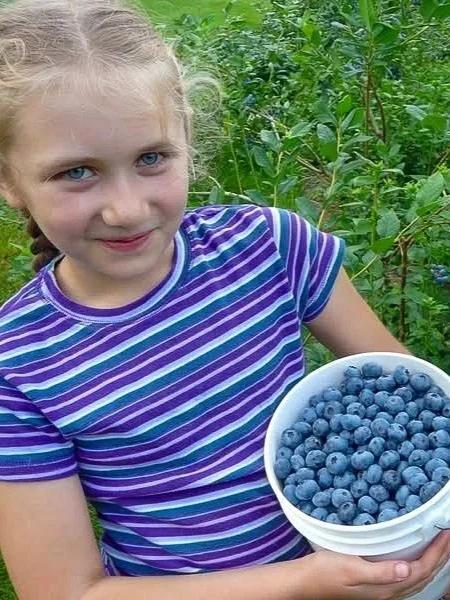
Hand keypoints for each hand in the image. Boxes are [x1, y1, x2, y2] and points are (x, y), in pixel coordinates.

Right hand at [301, 530, 449, 599]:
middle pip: (424, 576)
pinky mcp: (375, 585)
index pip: (421, 571)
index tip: (446, 533)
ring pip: (417, 577)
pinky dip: (419, 564)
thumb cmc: (324, 573)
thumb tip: (407, 569)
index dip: (436, 553)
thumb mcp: (349, 568)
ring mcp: (382, 591)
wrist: (305, 583)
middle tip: (449, 535)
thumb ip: (378, 572)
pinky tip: (416, 555)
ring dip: (432, 560)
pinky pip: (407, 576)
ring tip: (440, 544)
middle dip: (440, 556)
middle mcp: (388, 592)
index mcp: (386, 589)